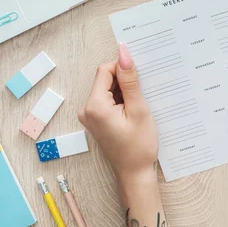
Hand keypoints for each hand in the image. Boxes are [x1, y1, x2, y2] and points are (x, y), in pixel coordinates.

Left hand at [78, 43, 158, 183]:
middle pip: (105, 79)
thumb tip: (124, 54)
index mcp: (95, 105)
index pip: (105, 70)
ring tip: (137, 107)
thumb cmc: (138, 146)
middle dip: (124, 81)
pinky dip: (120, 100)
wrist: (135, 173)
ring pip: (107, 88)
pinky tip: (132, 111)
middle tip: (141, 96)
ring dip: (124, 91)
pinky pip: (107, 99)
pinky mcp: (95, 118)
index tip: (139, 79)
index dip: (123, 69)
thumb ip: (130, 81)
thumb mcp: (139, 109)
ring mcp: (89, 114)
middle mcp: (86, 109)